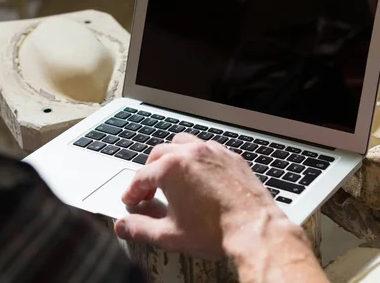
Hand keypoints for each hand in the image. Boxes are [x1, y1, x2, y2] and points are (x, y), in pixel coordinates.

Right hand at [114, 133, 293, 258]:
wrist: (254, 229)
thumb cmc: (216, 231)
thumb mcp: (170, 235)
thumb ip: (140, 228)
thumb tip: (124, 226)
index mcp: (171, 168)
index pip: (141, 177)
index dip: (133, 191)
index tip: (131, 201)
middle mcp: (191, 153)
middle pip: (159, 155)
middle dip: (149, 173)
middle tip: (149, 192)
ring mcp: (213, 152)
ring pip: (183, 144)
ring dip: (172, 158)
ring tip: (172, 177)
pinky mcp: (231, 157)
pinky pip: (207, 149)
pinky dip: (196, 158)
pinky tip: (199, 176)